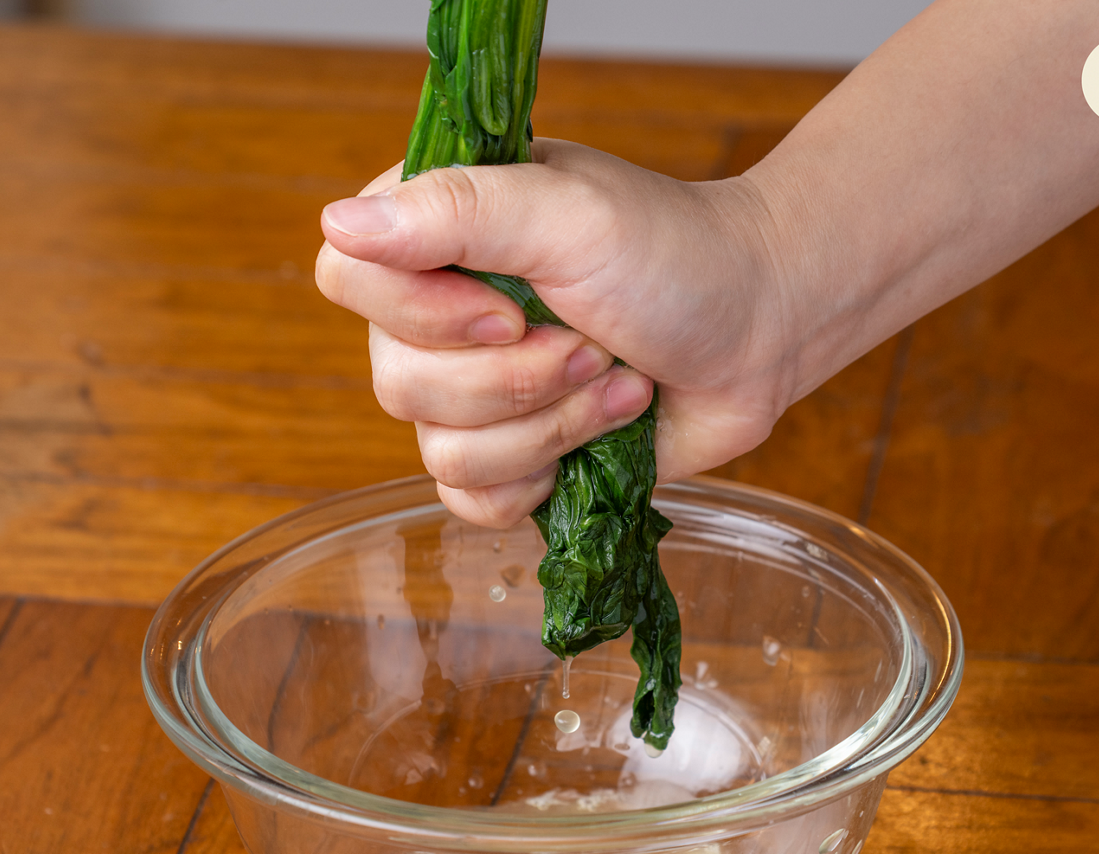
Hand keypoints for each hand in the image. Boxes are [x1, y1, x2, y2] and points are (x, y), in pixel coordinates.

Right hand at [316, 140, 809, 526]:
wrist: (760, 330)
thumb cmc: (675, 256)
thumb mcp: (571, 214)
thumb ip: (457, 212)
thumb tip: (337, 224)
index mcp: (436, 234)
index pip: (348, 276)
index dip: (421, 314)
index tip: (509, 310)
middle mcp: (437, 313)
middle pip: (396, 382)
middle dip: (515, 379)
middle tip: (594, 343)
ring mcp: (471, 390)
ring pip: (437, 450)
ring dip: (546, 424)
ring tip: (614, 380)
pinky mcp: (510, 455)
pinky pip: (470, 500)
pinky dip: (540, 476)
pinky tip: (598, 434)